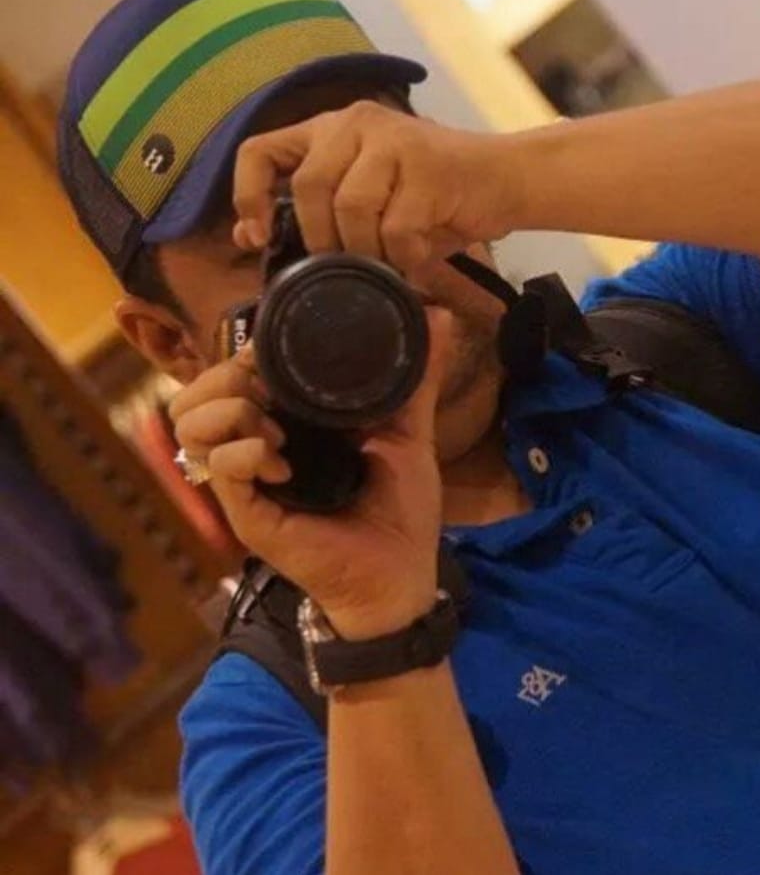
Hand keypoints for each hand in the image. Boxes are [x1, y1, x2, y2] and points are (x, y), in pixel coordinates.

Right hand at [169, 308, 453, 639]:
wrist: (401, 575)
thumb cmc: (401, 510)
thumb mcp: (409, 433)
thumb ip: (417, 378)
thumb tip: (437, 315)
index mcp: (288, 425)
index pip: (233, 376)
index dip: (245, 354)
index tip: (275, 351)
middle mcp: (257, 448)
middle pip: (196, 393)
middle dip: (226, 377)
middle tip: (269, 390)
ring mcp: (246, 481)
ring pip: (190, 423)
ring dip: (230, 411)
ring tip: (276, 432)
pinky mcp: (246, 512)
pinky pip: (216, 465)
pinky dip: (244, 452)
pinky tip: (281, 462)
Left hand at [232, 100, 521, 270]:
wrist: (506, 180)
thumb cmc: (433, 199)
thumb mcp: (370, 198)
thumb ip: (319, 213)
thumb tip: (257, 242)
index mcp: (333, 128)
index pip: (260, 150)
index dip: (249, 196)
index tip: (259, 235)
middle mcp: (357, 123)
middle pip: (310, 188)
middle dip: (325, 239)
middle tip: (354, 260)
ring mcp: (394, 140)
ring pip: (351, 209)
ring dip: (369, 250)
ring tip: (393, 257)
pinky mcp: (427, 167)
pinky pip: (395, 229)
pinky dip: (406, 256)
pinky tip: (421, 254)